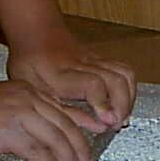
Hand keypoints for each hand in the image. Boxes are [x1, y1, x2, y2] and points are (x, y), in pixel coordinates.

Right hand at [0, 80, 93, 160]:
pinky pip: (36, 151)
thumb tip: (34, 142)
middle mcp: (26, 98)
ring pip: (55, 138)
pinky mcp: (7, 132)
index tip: (99, 135)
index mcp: (26, 91)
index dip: (84, 123)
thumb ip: (19, 120)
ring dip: (68, 159)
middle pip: (64, 124)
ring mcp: (18, 113)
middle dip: (79, 147)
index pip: (63, 108)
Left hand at [7, 28, 136, 131]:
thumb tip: (97, 127)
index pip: (92, 84)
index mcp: (62, 73)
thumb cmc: (30, 64)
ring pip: (125, 74)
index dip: (103, 103)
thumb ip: (66, 112)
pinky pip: (125, 71)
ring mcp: (96, 59)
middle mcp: (83, 64)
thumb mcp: (35, 92)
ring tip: (121, 117)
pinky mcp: (103, 59)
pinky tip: (121, 104)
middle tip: (116, 124)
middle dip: (123, 105)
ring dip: (129, 98)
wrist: (35, 32)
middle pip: (116, 79)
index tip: (107, 121)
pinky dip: (129, 90)